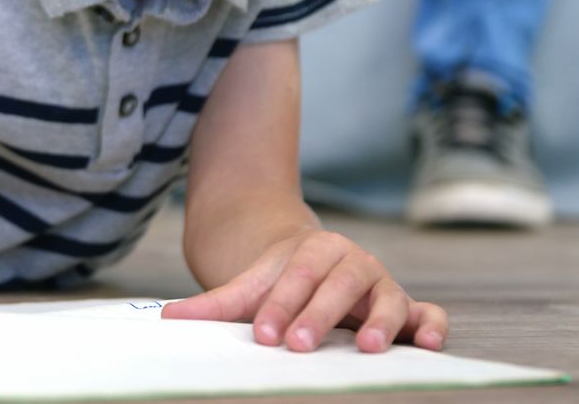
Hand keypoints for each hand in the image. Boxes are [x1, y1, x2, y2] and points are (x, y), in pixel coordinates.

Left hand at [162, 230, 447, 352]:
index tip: (262, 333)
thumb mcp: (248, 289)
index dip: (280, 304)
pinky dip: (431, 325)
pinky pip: (428, 313)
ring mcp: (382, 286)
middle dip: (318, 315)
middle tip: (299, 345)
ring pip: (387, 297)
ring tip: (368, 348)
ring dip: (381, 321)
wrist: (311, 264)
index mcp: (313, 251)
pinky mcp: (407, 309)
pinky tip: (427, 344)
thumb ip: (213, 305)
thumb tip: (167, 318)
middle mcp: (352, 263)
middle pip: (338, 286)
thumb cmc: (280, 283)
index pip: (296, 276)